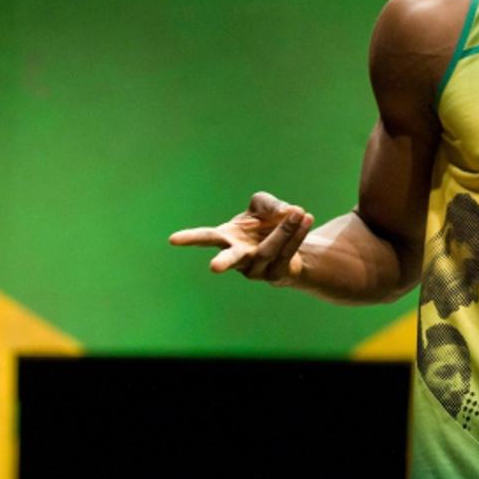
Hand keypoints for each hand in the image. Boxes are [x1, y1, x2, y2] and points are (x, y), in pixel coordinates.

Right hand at [170, 191, 315, 285]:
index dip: (189, 238)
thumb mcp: (264, 205)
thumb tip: (286, 212)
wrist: (290, 243)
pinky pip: (287, 252)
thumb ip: (271, 204)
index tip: (172, 240)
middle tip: (214, 268)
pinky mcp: (276, 274)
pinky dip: (297, 234)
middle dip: (223, 262)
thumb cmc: (265, 223)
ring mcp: (257, 269)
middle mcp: (238, 257)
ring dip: (284, 230)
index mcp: (226, 238)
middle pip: (231, 259)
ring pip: (269, 249)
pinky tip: (305, 218)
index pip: (205, 238)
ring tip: (298, 211)